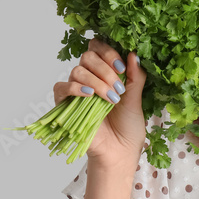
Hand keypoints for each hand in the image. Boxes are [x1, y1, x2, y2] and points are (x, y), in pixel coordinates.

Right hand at [52, 38, 149, 161]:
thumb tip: (134, 54)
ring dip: (96, 81)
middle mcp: (90, 78)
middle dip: (105, 69)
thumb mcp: (136, 99)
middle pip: (88, 56)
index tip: (122, 67)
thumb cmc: (128, 126)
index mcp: (106, 72)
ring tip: (111, 98)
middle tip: (118, 87)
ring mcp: (77, 91)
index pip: (99, 48)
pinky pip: (61, 88)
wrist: (120, 151)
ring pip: (78, 70)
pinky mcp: (65, 105)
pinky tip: (89, 95)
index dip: (109, 52)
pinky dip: (75, 88)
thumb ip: (135, 76)